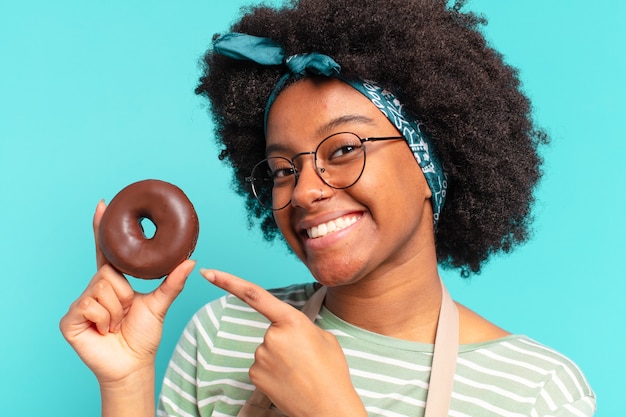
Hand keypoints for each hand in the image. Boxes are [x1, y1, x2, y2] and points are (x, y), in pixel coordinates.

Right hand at [59, 201, 195, 384]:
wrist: (133, 364)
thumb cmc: (143, 335)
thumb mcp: (159, 304)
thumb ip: (173, 282)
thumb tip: (191, 260)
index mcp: (113, 282)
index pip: (106, 251)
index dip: (101, 229)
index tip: (103, 205)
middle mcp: (95, 288)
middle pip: (108, 273)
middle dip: (123, 295)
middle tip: (125, 313)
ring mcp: (81, 303)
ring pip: (101, 289)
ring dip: (116, 310)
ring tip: (116, 323)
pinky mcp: (70, 319)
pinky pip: (90, 304)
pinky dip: (104, 319)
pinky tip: (103, 330)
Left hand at [201, 269, 366, 416]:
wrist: (328, 407)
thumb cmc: (332, 372)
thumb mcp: (324, 337)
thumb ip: (302, 326)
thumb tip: (290, 332)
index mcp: (291, 321)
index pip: (254, 294)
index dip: (228, 281)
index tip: (208, 273)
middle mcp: (271, 336)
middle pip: (271, 331)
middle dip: (286, 341)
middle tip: (305, 359)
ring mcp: (260, 356)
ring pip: (266, 350)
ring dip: (280, 358)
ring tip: (301, 372)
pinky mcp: (254, 375)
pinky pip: (261, 366)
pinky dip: (273, 372)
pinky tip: (289, 381)